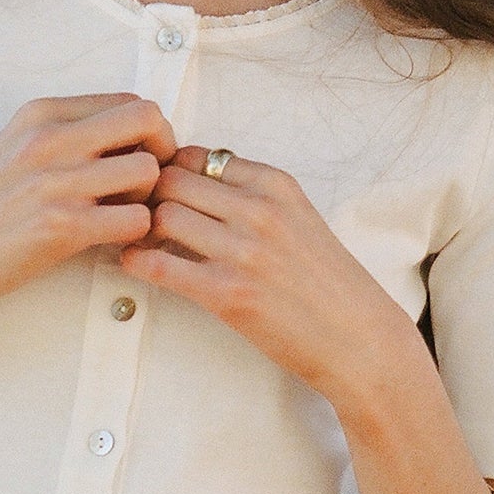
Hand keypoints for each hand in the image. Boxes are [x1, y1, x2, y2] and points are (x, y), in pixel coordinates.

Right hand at [0, 94, 174, 321]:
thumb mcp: (16, 146)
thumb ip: (67, 132)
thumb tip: (130, 133)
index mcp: (42, 114)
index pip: (129, 101)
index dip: (148, 131)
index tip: (139, 158)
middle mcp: (51, 139)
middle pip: (149, 120)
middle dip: (163, 151)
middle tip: (147, 184)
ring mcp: (57, 182)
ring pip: (148, 171)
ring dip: (149, 197)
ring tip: (124, 215)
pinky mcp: (61, 227)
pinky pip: (136, 220)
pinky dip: (136, 233)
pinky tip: (113, 240)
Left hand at [118, 145, 416, 409]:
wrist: (356, 337)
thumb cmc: (324, 281)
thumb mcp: (297, 217)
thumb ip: (252, 194)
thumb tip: (192, 176)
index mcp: (276, 184)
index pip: (198, 156)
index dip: (170, 170)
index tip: (161, 188)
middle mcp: (259, 210)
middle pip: (172, 180)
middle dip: (149, 195)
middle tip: (138, 213)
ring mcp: (243, 251)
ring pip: (161, 215)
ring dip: (141, 227)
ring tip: (138, 239)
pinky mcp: (227, 293)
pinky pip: (159, 265)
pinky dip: (136, 261)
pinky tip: (137, 264)